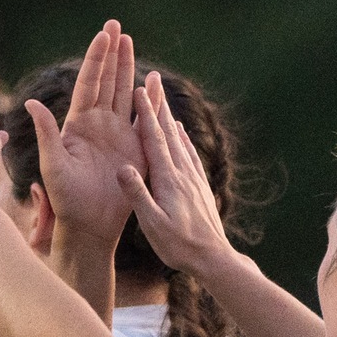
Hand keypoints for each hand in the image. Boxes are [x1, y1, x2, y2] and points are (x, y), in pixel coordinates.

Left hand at [26, 21, 141, 244]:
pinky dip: (151, 100)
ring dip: (128, 69)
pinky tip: (154, 82)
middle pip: (108, 81)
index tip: (103, 34)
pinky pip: (145, 119)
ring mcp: (119, 135)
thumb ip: (46, 133)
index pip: (89, 82)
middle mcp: (99, 124)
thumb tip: (30, 103)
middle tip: (116, 26)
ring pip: (125, 93)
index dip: (97, 58)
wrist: (89, 226)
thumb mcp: (52, 165)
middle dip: (113, 53)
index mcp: (78, 123)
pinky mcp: (137, 150)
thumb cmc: (65, 200)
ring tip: (130, 42)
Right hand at [120, 71, 237, 277]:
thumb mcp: (152, 224)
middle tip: (152, 78)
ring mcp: (193, 178)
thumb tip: (122, 167)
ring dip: (168, 117)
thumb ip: (137, 194)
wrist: (213, 258)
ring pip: (179, 140)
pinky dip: (182, 139)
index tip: (138, 89)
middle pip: (167, 132)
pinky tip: (180, 133)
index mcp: (167, 180)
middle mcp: (182, 173)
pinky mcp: (200, 186)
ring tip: (162, 99)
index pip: (153, 139)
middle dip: (158, 104)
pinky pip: (189, 155)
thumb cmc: (178, 246)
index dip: (145, 113)